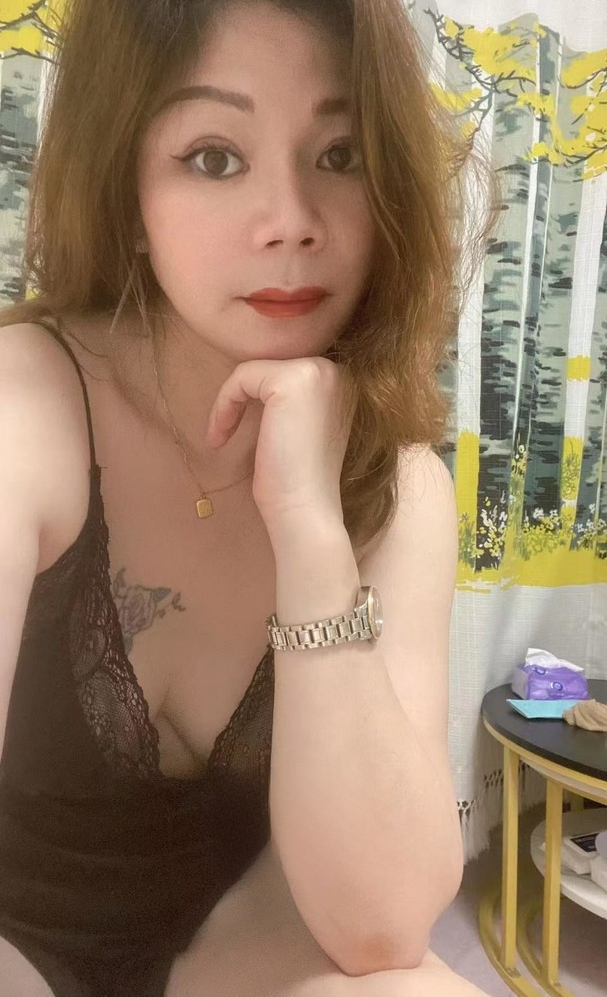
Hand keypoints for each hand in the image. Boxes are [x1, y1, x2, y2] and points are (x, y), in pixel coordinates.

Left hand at [204, 358, 355, 530]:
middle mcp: (335, 370)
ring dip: (229, 403)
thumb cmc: (297, 480)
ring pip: (252, 371)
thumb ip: (291, 401)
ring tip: (221, 438)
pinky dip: (224, 405)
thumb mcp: (299, 429)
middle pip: (268, 368)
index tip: (240, 432)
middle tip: (224, 435)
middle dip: (241, 399)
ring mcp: (316, 372)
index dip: (256, 399)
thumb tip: (255, 382)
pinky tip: (221, 438)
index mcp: (342, 382)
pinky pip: (241, 378)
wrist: (305, 510)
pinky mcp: (291, 381)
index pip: (283, 373)